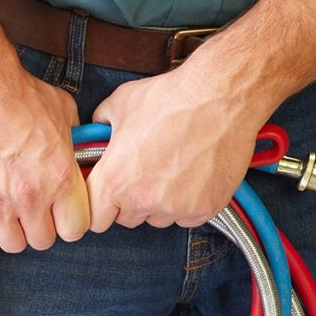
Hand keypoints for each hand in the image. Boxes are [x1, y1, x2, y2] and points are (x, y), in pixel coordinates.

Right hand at [0, 6, 89, 252]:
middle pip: (42, 241)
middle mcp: (30, 195)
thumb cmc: (16, 93)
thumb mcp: (63, 114)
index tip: (61, 216)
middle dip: (39, 228)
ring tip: (8, 215)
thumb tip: (75, 151)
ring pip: (11, 244)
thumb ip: (72, 142)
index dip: (69, 224)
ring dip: (12, 233)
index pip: (75, 229)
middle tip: (32, 213)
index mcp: (60, 177)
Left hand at [85, 62, 266, 230]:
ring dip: (159, 203)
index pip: (95, 219)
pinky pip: (187, 217)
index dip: (100, 208)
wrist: (220, 96)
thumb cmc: (171, 98)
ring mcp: (175, 207)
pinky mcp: (205, 208)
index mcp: (114, 180)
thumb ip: (101, 125)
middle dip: (130, 201)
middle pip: (126, 219)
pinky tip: (193, 176)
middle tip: (144, 174)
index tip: (108, 198)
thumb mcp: (120, 104)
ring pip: (158, 218)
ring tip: (172, 169)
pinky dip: (188, 203)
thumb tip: (96, 131)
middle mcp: (142, 199)